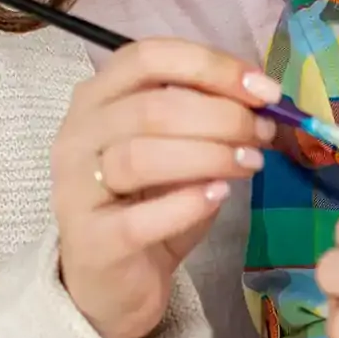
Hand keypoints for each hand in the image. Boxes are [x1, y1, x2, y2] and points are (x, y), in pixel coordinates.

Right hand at [52, 38, 281, 337]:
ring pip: (141, 155)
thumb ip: (207, 116)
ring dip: (209, 155)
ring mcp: (75, 188)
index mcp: (98, 97)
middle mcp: (77, 134)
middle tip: (263, 134)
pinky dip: (185, 204)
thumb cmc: (149, 202)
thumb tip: (262, 99)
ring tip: (250, 164)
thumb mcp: (179, 147)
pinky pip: (138, 218)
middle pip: (151, 107)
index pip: (148, 57)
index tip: (262, 90)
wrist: (115, 281)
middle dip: (222, 116)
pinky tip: (218, 197)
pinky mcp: (90, 241)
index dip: (211, 66)